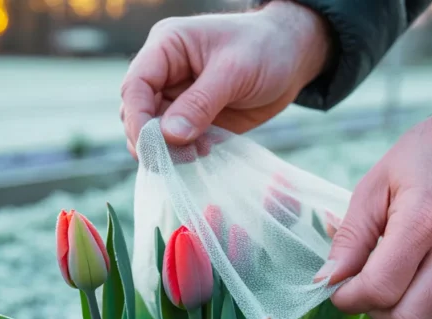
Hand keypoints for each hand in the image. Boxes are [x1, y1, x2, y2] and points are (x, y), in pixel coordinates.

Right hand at [120, 0, 330, 157]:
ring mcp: (180, 97)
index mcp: (167, 47)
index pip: (136, 85)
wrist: (295, 56)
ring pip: (155, 131)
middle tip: (173, 159)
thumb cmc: (266, 48)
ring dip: (168, 149)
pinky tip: (204, 153)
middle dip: (150, 139)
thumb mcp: (234, 71)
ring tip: (193, 155)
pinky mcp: (196, 118)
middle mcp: (166, 73)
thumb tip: (170, 135)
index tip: (149, 146)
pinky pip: (179, 141)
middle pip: (139, 112)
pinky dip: (185, 152)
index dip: (137, 117)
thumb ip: (201, 103)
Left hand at [321, 67, 431, 318]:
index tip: (339, 289)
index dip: (349, 298)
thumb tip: (328, 279)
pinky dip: (427, 304)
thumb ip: (352, 236)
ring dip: (402, 311)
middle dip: (374, 312)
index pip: (379, 289)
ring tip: (391, 282)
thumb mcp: (376, 183)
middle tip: (364, 289)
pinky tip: (418, 275)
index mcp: (421, 222)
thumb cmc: (428, 155)